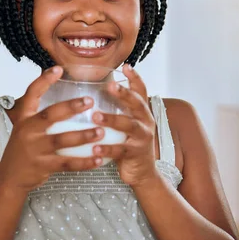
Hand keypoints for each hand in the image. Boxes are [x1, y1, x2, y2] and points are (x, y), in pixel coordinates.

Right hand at [0, 66, 104, 193]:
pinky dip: (84, 162)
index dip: (44, 80)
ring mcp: (34, 149)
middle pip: (50, 115)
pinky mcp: (42, 166)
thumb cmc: (23, 150)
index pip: (31, 94)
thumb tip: (64, 101)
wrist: (9, 179)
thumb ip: (39, 117)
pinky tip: (99, 159)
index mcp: (23, 118)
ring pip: (61, 140)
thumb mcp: (24, 129)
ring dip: (83, 136)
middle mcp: (27, 131)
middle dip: (70, 107)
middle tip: (90, 101)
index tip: (58, 68)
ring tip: (101, 131)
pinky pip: (67, 163)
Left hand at [92, 64, 159, 186]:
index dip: (135, 78)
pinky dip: (107, 148)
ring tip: (95, 116)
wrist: (143, 173)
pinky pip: (121, 150)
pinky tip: (95, 147)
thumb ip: (117, 109)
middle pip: (137, 103)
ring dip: (112, 119)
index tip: (126, 67)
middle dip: (124, 93)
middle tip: (110, 85)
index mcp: (142, 112)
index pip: (141, 91)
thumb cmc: (128, 144)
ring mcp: (143, 137)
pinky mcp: (136, 154)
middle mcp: (146, 121)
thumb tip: (92, 93)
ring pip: (129, 125)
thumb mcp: (127, 124)